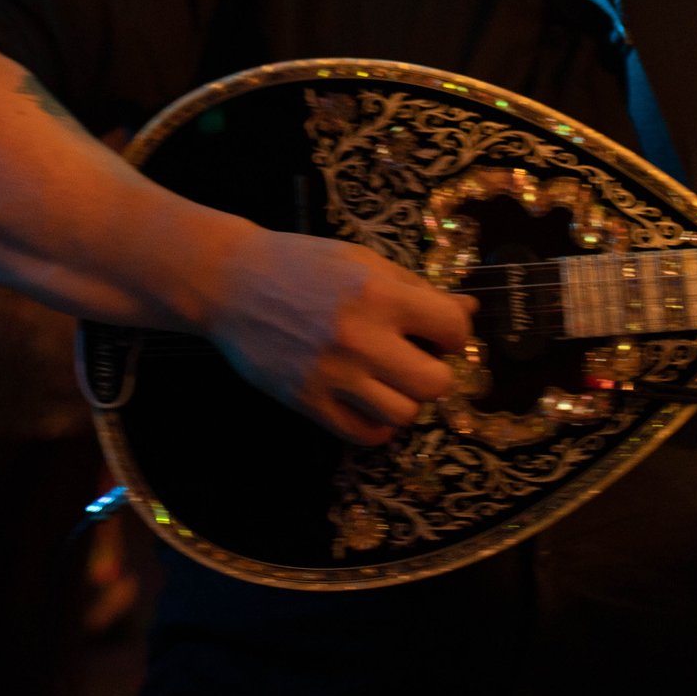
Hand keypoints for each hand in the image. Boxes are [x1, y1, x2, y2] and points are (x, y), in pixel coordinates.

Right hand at [205, 228, 476, 446]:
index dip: (451, 332)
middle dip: (432, 371)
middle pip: (435, 383)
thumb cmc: (300, 263)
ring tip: (386, 381)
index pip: (454, 329)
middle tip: (412, 359)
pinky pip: (366, 435)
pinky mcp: (308, 402)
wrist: (228, 281)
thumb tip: (468, 310)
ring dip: (403, 399)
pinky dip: (376, 424)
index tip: (434, 330)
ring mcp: (333, 375)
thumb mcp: (361, 260)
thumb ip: (415, 287)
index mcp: (378, 293)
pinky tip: (366, 402)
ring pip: (403, 415)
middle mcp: (361, 338)